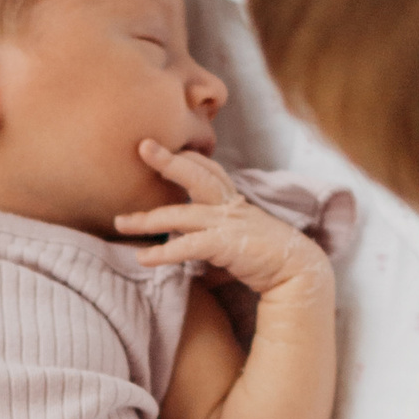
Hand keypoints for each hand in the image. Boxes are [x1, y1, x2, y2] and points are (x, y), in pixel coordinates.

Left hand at [116, 145, 329, 304]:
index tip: (163, 149)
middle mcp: (229, 206)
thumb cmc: (266, 258)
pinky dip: (163, 253)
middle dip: (168, 160)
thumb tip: (187, 244)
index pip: (209, 170)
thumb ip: (213, 234)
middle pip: (196, 174)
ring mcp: (228, 224)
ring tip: (120, 222)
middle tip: (142, 146)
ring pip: (181, 214)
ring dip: (147, 218)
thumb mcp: (238, 237)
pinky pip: (187, 246)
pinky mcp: (226, 245)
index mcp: (233, 201)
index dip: (187, 157)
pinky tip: (143, 258)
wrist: (298, 272)